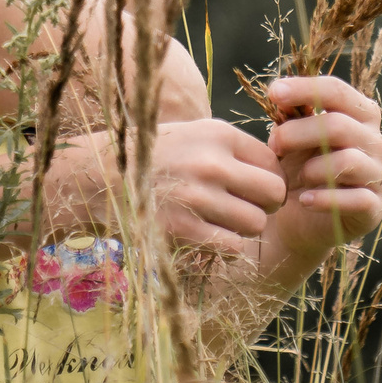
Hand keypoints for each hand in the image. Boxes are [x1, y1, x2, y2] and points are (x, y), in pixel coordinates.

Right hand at [147, 118, 287, 256]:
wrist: (100, 179)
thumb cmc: (155, 157)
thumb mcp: (195, 135)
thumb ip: (234, 149)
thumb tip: (281, 166)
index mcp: (218, 134)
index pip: (273, 163)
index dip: (270, 180)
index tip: (254, 188)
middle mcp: (212, 163)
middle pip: (275, 194)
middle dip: (267, 206)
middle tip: (248, 208)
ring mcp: (197, 198)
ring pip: (256, 224)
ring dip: (245, 229)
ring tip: (223, 222)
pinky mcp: (183, 230)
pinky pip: (233, 247)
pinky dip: (228, 248)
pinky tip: (210, 238)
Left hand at [261, 77, 381, 262]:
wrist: (296, 220)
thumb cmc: (297, 168)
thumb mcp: (290, 138)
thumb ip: (290, 116)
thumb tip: (280, 96)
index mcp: (360, 115)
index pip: (337, 91)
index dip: (305, 89)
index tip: (273, 93)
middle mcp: (375, 142)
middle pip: (338, 125)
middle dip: (297, 133)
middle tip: (274, 146)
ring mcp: (378, 176)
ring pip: (348, 161)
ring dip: (312, 168)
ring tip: (295, 178)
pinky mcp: (373, 209)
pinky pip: (356, 199)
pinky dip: (326, 199)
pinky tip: (305, 200)